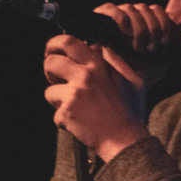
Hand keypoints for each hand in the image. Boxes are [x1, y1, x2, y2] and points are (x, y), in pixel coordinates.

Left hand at [43, 2, 174, 160]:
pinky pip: (55, 114)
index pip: (70, 42)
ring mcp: (75, 93)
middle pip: (51, 60)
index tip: (56, 51)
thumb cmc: (130, 111)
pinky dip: (63, 120)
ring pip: (49, 90)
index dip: (58, 45)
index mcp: (99, 64)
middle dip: (48, 68)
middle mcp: (85, 75)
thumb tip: (101, 47)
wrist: (125, 139)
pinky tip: (77, 122)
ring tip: (72, 106)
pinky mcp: (67, 111)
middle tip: (53, 75)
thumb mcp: (132, 79)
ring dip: (57, 99)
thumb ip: (116, 61)